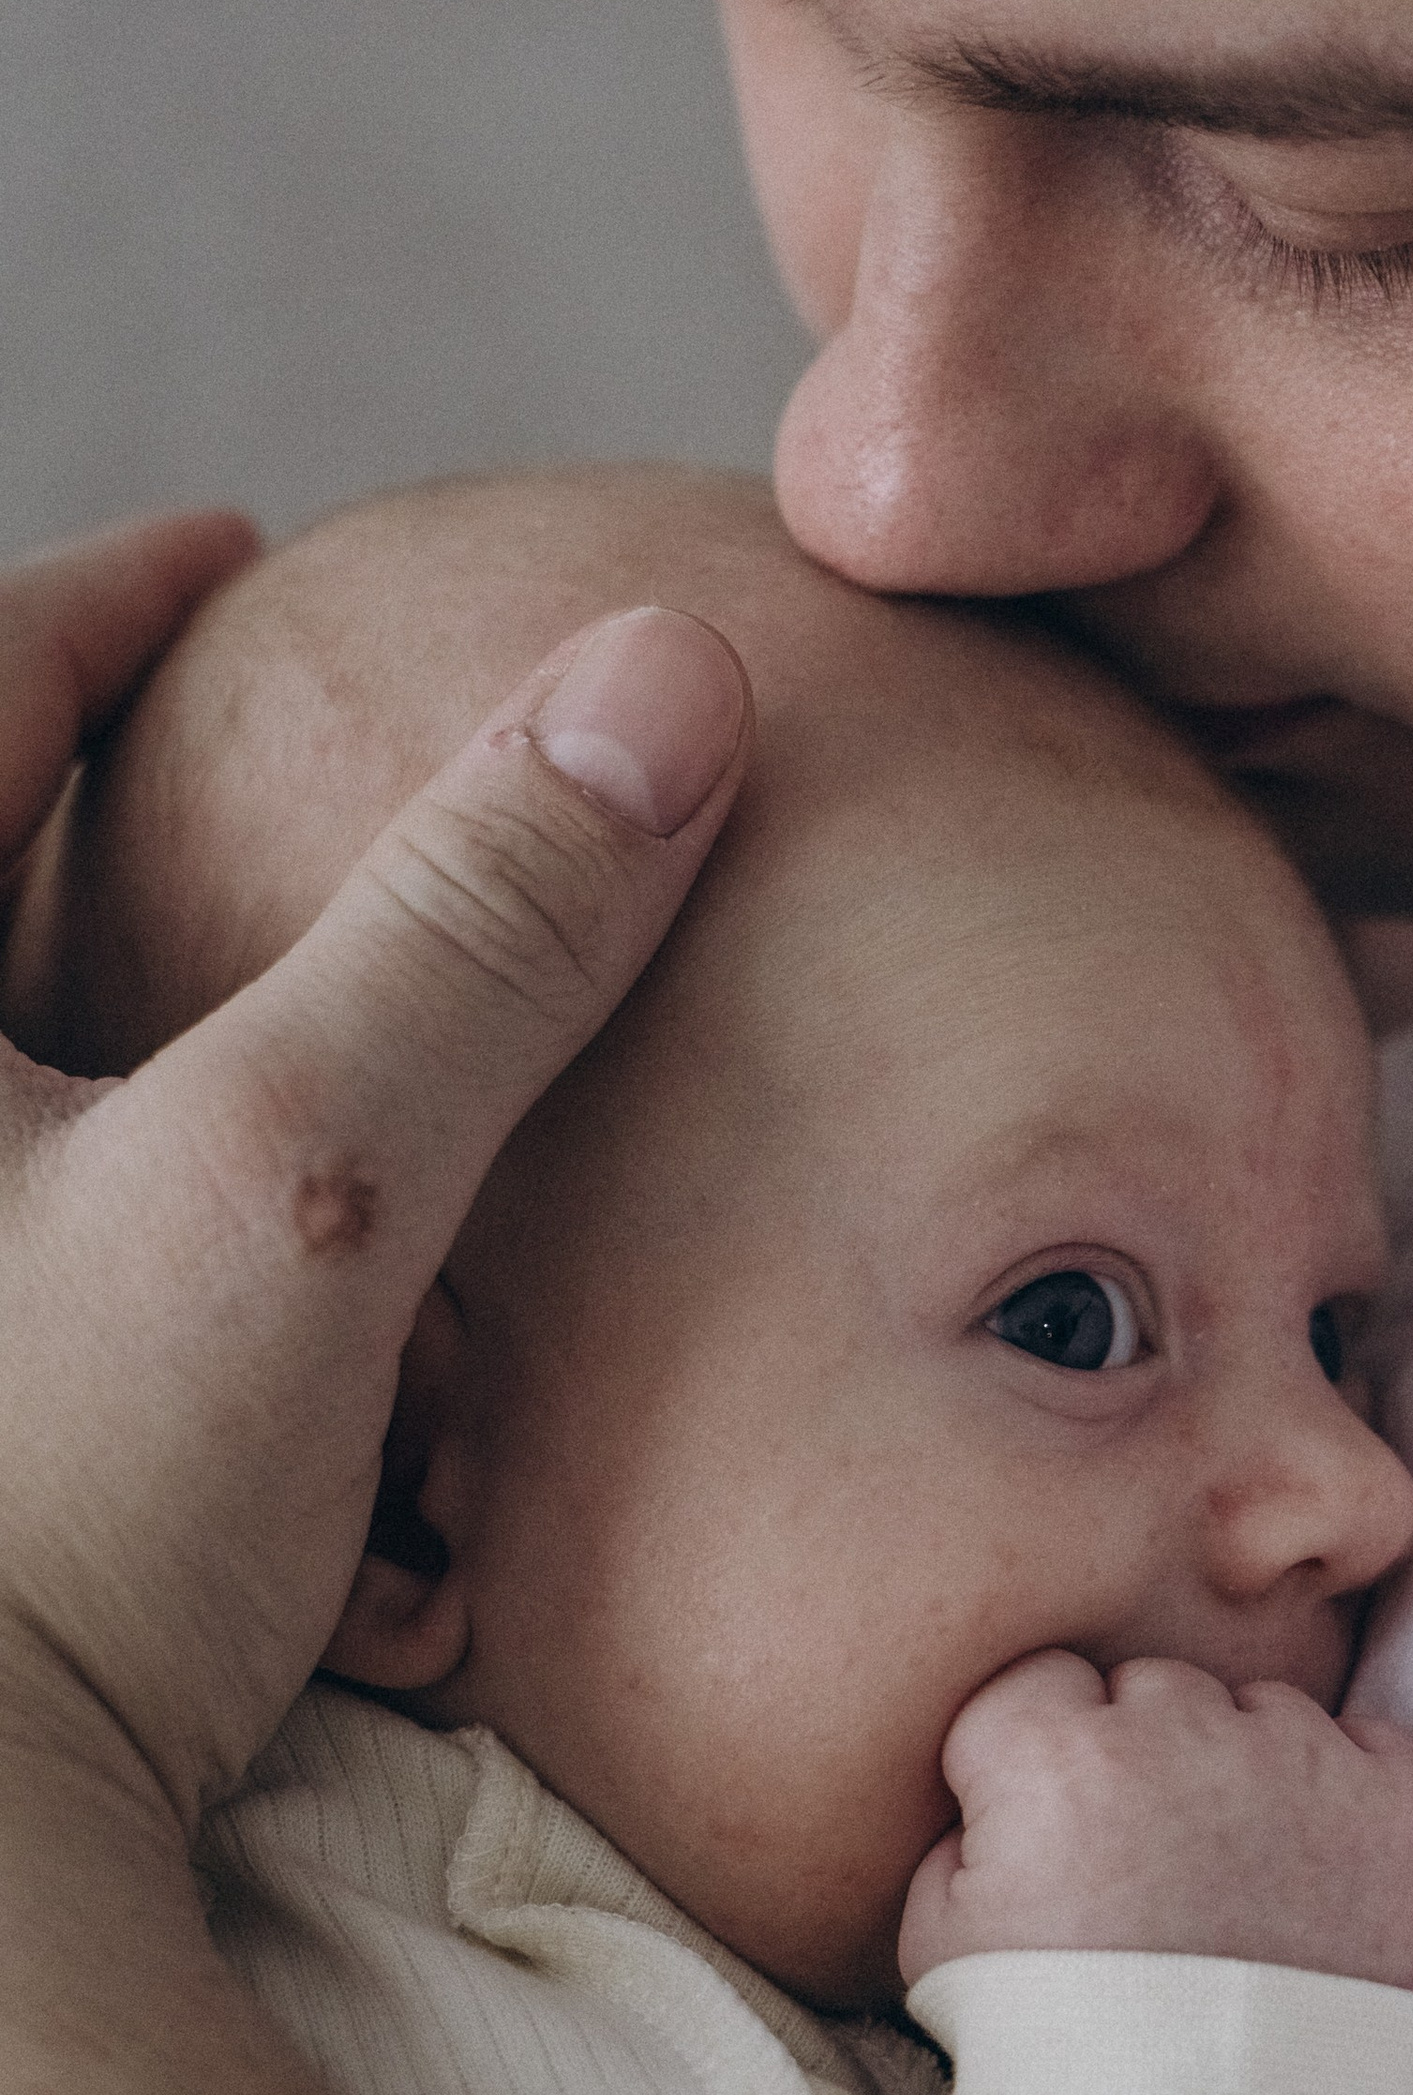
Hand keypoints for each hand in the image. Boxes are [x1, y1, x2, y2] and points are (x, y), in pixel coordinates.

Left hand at [0, 534, 749, 1835]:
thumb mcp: (301, 1190)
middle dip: (34, 780)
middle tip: (182, 741)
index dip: (95, 606)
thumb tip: (667, 675)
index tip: (218, 561)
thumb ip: (482, 933)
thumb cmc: (42, 1533)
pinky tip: (144, 1222)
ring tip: (180, 962)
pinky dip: (42, 1166)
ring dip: (31, 979)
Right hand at [898, 1648, 1412, 1994]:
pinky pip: (1378, 1752)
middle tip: (1150, 1875)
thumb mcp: (938, 1947)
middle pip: (1156, 1692)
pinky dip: (1357, 1802)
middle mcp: (1185, 1733)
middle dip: (1147, 1760)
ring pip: (1265, 1715)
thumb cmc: (1060, 2063)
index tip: (1053, 1831)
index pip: (1041, 1683)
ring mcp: (1307, 1766)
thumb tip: (997, 1788)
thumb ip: (960, 1831)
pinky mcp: (1408, 1810)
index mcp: (1056, 1757)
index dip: (1040, 1758)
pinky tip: (1327, 1889)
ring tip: (1242, 1899)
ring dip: (1252, 1777)